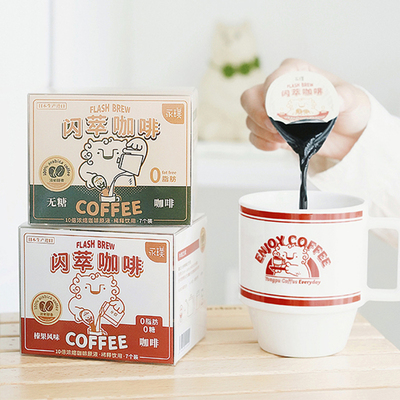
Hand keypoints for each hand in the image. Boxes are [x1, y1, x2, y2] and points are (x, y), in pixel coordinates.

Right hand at [240, 58, 370, 159]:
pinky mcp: (272, 132)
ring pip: (251, 119)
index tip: (276, 106)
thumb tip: (334, 101)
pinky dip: (261, 142)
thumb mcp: (352, 98)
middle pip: (250, 97)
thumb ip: (343, 97)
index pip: (275, 76)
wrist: (350, 133)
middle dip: (256, 113)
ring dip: (262, 131)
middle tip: (273, 126)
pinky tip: (276, 146)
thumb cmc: (350, 108)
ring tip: (283, 139)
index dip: (270, 89)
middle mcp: (280, 91)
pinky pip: (254, 136)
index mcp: (296, 74)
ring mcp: (273, 113)